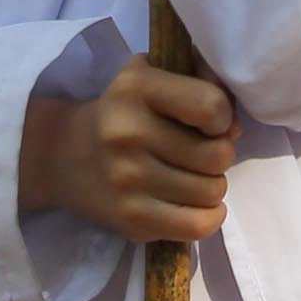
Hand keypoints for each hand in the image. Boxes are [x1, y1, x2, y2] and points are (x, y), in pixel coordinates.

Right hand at [19, 58, 237, 243]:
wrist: (65, 155)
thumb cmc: (125, 110)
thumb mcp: (153, 74)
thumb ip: (201, 81)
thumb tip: (234, 129)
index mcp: (136, 88)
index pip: (211, 106)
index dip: (222, 116)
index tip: (208, 122)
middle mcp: (127, 133)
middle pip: (217, 155)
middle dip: (219, 155)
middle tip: (201, 153)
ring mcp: (127, 180)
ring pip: (212, 191)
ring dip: (212, 185)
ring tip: (193, 176)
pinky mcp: (130, 219)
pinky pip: (196, 227)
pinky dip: (210, 217)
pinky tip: (198, 205)